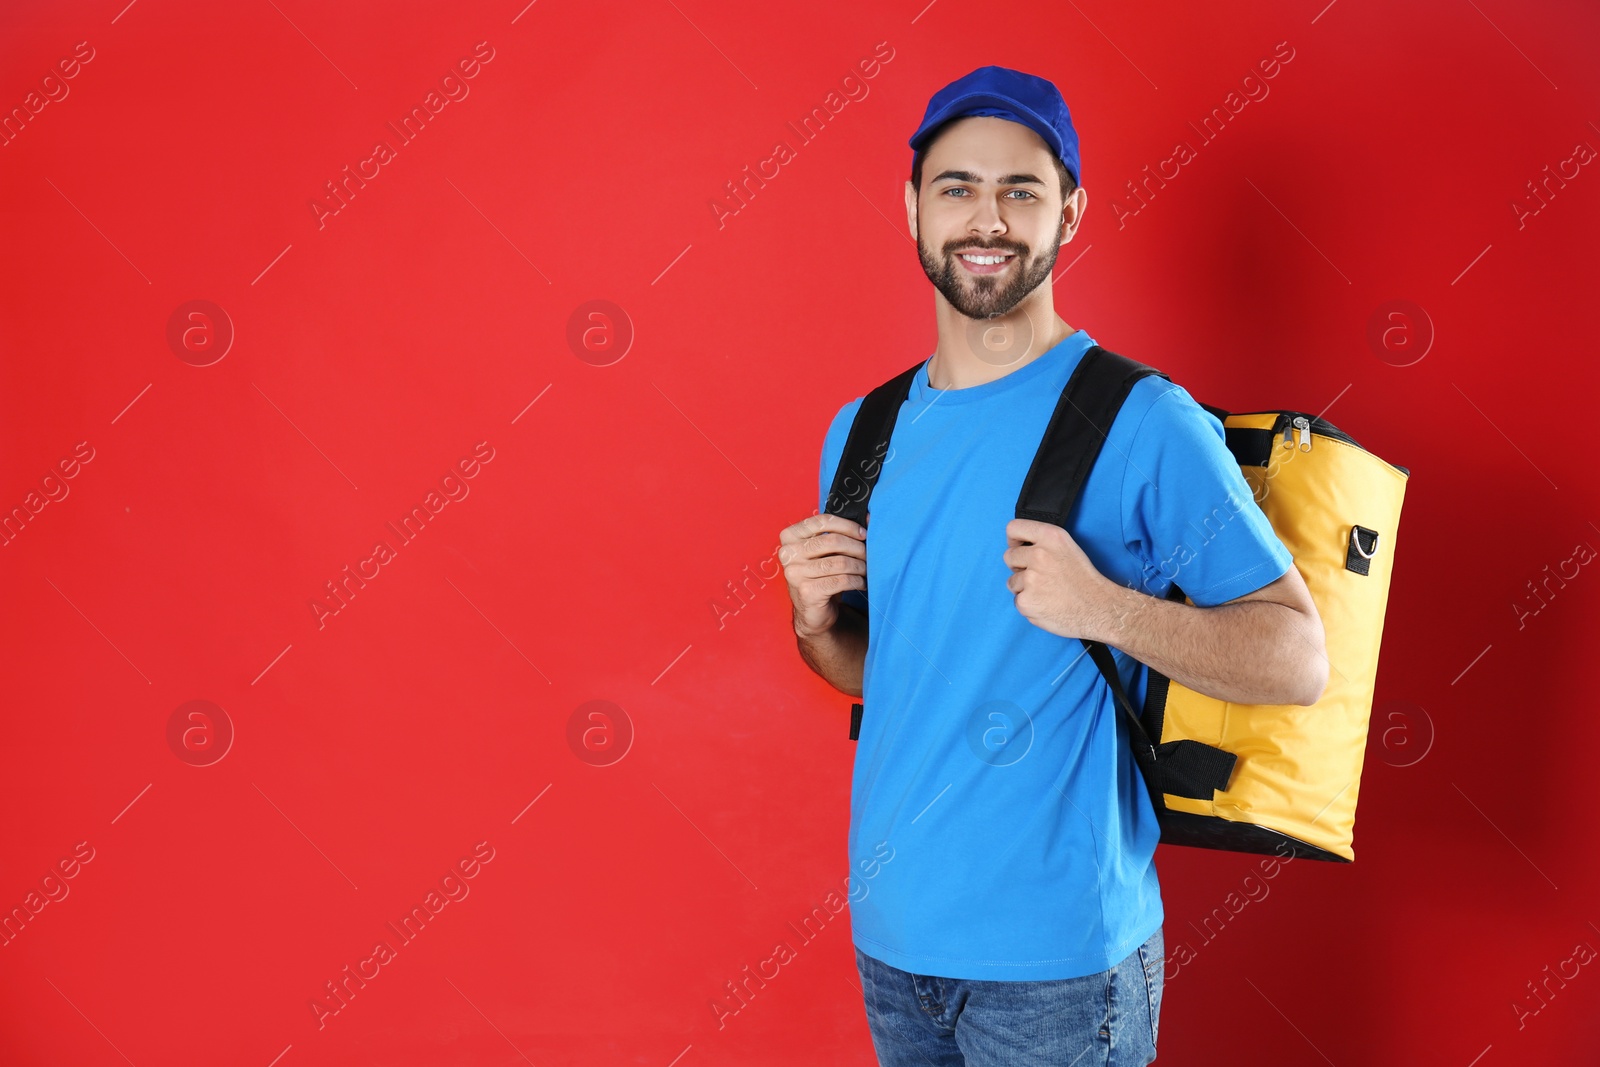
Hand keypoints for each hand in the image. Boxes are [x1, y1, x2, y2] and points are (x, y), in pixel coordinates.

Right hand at [779, 512, 867, 638]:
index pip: (822, 521)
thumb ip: (837, 534)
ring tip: (866, 570)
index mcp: (790, 537)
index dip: (847, 525)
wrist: (812, 611)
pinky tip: (861, 583)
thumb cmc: (820, 575)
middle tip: (868, 554)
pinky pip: (841, 580)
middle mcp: (789, 553)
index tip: (863, 534)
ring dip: (860, 566)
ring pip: (840, 562)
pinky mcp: (807, 592)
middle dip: (857, 547)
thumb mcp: (823, 552)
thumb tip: (868, 518)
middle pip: (833, 541)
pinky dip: (857, 581)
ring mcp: (795, 574)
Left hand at [1002, 518, 1119, 640]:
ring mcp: (1030, 579)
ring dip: (1024, 588)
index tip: (1018, 548)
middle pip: (1009, 556)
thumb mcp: (1069, 547)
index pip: (1013, 528)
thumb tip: (1019, 547)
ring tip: (1047, 592)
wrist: (1099, 608)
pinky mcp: (1026, 600)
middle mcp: (1039, 554)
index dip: (1013, 540)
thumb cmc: (1085, 580)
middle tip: (1039, 576)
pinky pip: (1017, 600)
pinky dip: (1029, 604)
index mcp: (1050, 537)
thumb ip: (1043, 543)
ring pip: (1012, 581)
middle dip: (1019, 567)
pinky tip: (1046, 604)